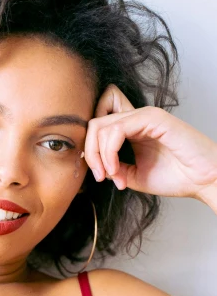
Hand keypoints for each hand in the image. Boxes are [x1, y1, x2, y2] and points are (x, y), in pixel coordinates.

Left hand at [83, 84, 216, 200]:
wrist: (204, 180)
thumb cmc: (177, 177)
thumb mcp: (134, 175)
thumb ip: (113, 168)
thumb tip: (96, 166)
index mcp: (133, 129)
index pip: (99, 123)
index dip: (90, 147)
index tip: (98, 173)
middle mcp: (137, 118)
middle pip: (94, 124)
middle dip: (90, 153)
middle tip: (100, 177)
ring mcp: (144, 116)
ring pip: (101, 126)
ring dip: (99, 156)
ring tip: (112, 176)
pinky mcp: (152, 118)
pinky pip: (116, 129)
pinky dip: (109, 152)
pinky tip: (116, 170)